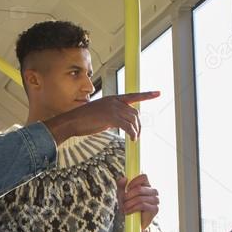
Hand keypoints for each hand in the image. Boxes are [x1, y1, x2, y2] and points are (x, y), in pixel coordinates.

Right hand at [44, 91, 159, 142]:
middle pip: (135, 112)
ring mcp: (113, 108)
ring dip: (136, 131)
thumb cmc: (84, 121)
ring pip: (133, 120)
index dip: (147, 95)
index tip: (158, 93)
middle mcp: (115, 101)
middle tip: (137, 135)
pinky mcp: (111, 117)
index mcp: (113, 98)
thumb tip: (120, 123)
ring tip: (134, 139)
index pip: (133, 96)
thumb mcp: (101, 115)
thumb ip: (113, 116)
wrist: (72, 121)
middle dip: (139, 125)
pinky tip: (132, 139)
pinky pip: (127, 126)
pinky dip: (132, 133)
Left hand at [117, 174, 159, 229]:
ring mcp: (155, 200)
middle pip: (139, 189)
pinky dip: (132, 208)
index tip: (127, 188)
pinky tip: (128, 211)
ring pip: (139, 198)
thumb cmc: (128, 206)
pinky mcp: (155, 209)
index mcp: (147, 185)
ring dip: (129, 204)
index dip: (134, 182)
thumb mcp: (122, 195)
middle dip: (128, 196)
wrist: (133, 222)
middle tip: (123, 201)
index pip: (144, 177)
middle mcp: (153, 191)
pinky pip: (142, 205)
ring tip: (125, 208)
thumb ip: (121, 186)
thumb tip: (124, 178)